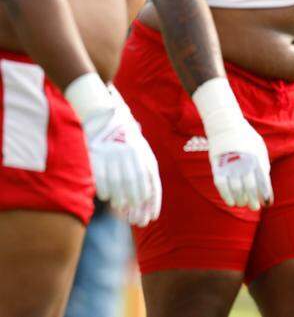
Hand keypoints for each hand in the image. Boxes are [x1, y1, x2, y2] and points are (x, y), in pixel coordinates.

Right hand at [83, 86, 161, 226]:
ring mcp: (111, 153)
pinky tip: (108, 198)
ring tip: (122, 209)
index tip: (151, 217)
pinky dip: (105, 190)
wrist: (106, 120)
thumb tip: (146, 200)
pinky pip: (100, 177)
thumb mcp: (141, 153)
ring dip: (120, 199)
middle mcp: (129, 153)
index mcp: (143, 153)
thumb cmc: (127, 143)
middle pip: (134, 183)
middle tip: (136, 219)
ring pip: (117, 182)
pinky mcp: (95, 154)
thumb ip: (145, 173)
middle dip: (136, 203)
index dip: (152, 200)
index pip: (150, 180)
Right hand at [206, 118, 272, 210]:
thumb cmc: (246, 138)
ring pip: (235, 187)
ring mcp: (230, 163)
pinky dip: (226, 195)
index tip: (266, 203)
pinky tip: (230, 202)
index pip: (263, 180)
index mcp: (257, 157)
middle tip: (254, 207)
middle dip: (252, 200)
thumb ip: (263, 164)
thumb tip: (265, 184)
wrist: (226, 125)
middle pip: (249, 186)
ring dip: (239, 199)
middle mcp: (244, 161)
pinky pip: (221, 183)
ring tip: (242, 204)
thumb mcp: (259, 148)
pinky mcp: (217, 165)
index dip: (264, 193)